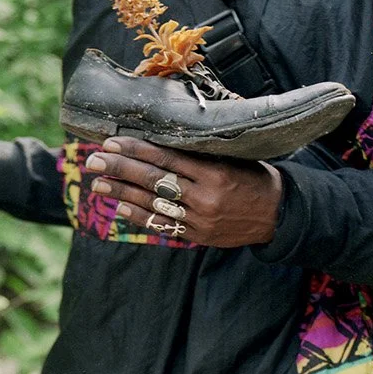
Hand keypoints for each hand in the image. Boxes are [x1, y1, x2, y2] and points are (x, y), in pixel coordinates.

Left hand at [85, 137, 284, 247]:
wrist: (277, 214)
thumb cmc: (253, 177)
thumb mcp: (232, 158)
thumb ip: (200, 152)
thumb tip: (161, 138)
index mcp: (214, 172)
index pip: (166, 158)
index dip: (136, 150)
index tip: (112, 142)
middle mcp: (204, 196)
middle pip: (153, 180)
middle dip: (120, 169)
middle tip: (94, 160)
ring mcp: (199, 219)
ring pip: (153, 204)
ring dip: (122, 193)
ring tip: (99, 184)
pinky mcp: (198, 235)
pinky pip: (163, 225)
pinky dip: (140, 216)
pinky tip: (120, 208)